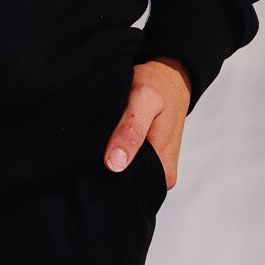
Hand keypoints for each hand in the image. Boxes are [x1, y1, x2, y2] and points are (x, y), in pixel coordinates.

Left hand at [103, 56, 192, 190]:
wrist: (169, 77)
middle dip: (105, 166)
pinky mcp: (147, 160)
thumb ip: (131, 130)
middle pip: (123, 183)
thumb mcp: (144, 100)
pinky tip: (110, 138)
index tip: (94, 154)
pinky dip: (113, 152)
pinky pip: (124, 164)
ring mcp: (153, 169)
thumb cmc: (158, 86)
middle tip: (99, 139)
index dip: (104, 174)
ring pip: (121, 173)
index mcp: (164, 171)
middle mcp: (160, 176)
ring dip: (109, 157)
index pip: (125, 188)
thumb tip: (115, 164)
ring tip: (106, 136)